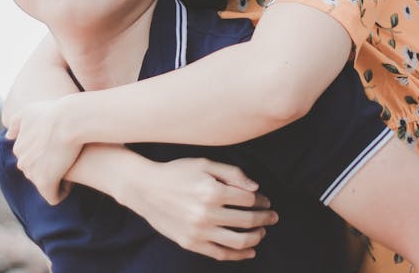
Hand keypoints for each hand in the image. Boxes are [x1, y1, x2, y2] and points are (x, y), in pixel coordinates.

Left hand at [7, 97, 81, 203]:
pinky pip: (53, 197)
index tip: (59, 150)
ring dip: (56, 179)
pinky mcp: (45, 182)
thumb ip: (16, 122)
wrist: (69, 119)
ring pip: (45, 183)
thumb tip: (8, 135)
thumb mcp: (30, 111)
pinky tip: (71, 184)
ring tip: (69, 169)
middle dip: (50, 169)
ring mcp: (33, 173)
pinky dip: (61, 192)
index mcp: (19, 148)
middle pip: (37, 172)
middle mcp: (22, 161)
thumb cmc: (54, 112)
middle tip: (66, 159)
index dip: (47, 157)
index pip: (32, 160)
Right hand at [118, 158, 277, 260]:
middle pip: (247, 220)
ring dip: (256, 237)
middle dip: (265, 218)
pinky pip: (220, 254)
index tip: (266, 200)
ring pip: (238, 241)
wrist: (145, 188)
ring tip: (262, 232)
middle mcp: (207, 213)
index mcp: (212, 191)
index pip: (248, 199)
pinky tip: (250, 251)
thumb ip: (232, 173)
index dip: (262, 200)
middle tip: (273, 216)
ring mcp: (199, 231)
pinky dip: (238, 255)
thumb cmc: (176, 172)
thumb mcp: (204, 163)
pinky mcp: (190, 243)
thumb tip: (255, 187)